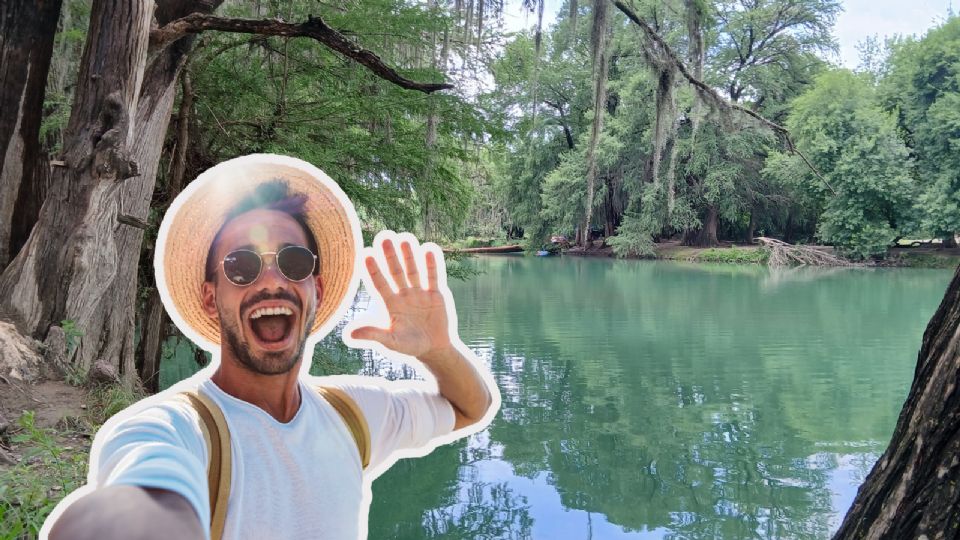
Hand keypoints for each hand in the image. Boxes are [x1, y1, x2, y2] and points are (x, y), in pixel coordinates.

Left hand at [349, 237, 453, 358]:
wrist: (433, 349)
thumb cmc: (409, 346)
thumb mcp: (391, 342)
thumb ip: (373, 335)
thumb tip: (349, 334)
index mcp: (390, 304)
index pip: (379, 284)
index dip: (373, 270)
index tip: (366, 254)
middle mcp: (403, 294)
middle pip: (395, 271)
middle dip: (390, 255)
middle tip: (384, 237)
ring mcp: (419, 293)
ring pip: (413, 270)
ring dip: (409, 255)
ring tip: (404, 238)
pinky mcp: (435, 294)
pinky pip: (433, 277)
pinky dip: (431, 264)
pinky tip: (428, 249)